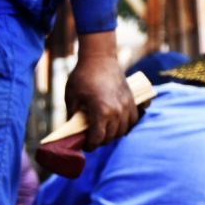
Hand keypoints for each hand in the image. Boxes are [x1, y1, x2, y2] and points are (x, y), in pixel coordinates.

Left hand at [63, 32, 138, 149]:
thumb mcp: (71, 98)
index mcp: (101, 112)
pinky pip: (133, 120)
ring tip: (103, 131)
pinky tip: (117, 124)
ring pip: (123, 130)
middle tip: (92, 139)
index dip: (90, 145)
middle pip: (110, 137)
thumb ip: (73, 116)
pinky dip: (126, 125)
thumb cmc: (82, 76)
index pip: (98, 138)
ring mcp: (127, 105)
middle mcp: (117, 111)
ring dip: (113, 134)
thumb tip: (74, 131)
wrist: (99, 58)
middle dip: (100, 141)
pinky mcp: (132, 99)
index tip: (85, 146)